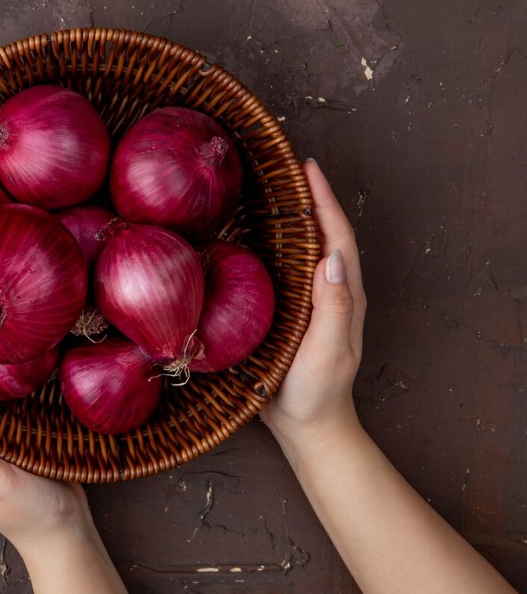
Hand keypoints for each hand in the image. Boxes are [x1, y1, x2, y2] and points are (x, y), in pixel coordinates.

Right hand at [261, 159, 366, 440]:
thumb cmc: (316, 391)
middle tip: (284, 166)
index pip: (336, 237)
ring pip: (304, 248)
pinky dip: (273, 243)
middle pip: (322, 233)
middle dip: (309, 196)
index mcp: (343, 294)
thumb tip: (332, 257)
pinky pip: (283, 268)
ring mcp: (309, 301)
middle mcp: (328, 291)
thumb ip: (333, 307)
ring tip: (269, 189)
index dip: (324, 200)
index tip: (307, 167)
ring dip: (293, 216)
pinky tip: (251, 236)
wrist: (307, 427)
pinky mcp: (289, 312)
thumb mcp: (328, 350)